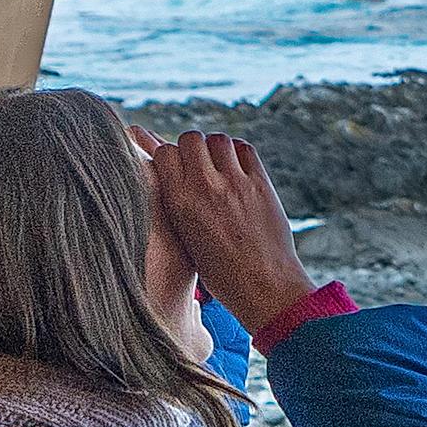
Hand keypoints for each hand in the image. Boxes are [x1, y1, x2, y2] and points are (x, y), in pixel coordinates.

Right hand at [141, 130, 318, 340]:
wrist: (263, 288)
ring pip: (218, 139)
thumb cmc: (221, 272)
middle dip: (191, 148)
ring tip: (219, 166)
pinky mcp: (261, 184)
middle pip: (190, 138)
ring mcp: (235, 183)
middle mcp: (205, 188)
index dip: (168, 156)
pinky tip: (238, 169)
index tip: (175, 165)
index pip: (163, 153)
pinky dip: (238, 153)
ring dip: (216, 148)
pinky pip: (245, 149)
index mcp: (179, 204)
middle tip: (198, 164)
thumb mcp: (185, 238)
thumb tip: (169, 175)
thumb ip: (176, 203)